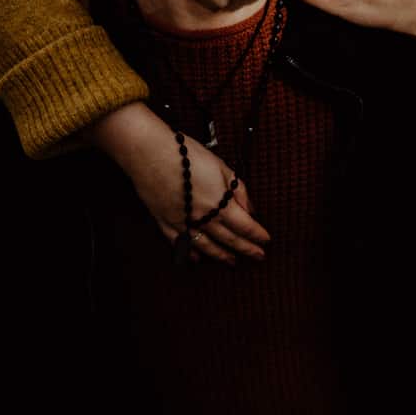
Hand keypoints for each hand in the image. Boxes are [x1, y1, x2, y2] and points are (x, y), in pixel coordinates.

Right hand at [83, 103, 269, 264]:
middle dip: (246, 249)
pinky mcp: (164, 221)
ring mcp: (182, 222)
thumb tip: (250, 208)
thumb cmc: (185, 154)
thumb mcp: (220, 166)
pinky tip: (196, 259)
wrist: (150, 152)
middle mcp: (202, 218)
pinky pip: (179, 243)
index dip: (257, 235)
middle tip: (258, 257)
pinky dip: (189, 253)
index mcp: (219, 204)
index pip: (244, 226)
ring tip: (232, 262)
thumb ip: (237, 189)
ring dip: (221, 256)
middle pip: (229, 239)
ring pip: (206, 246)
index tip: (266, 242)